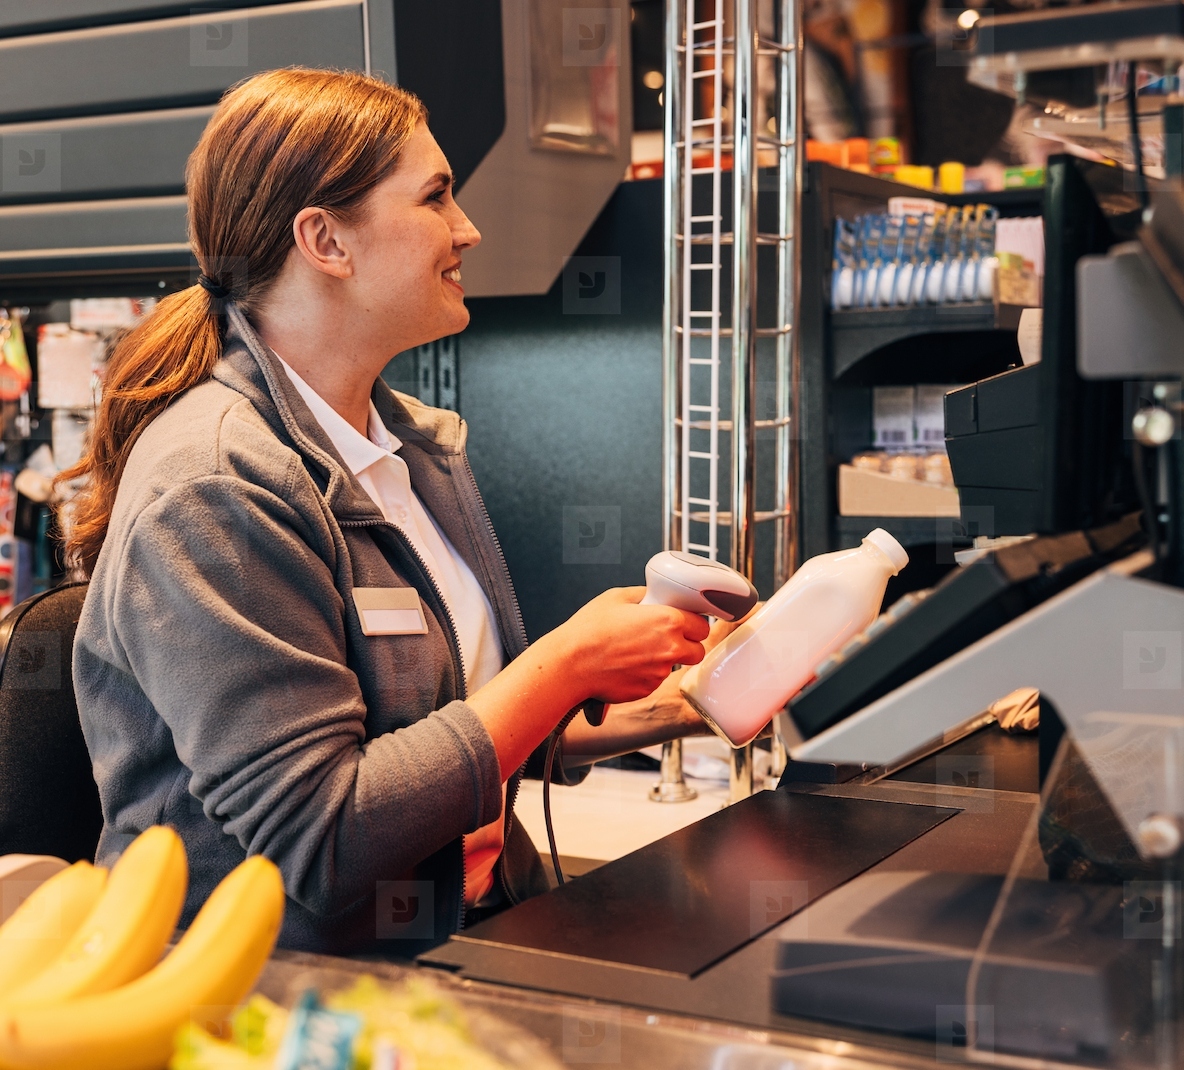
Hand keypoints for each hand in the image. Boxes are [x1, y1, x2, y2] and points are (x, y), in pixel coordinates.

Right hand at [560, 606, 764, 761]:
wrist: (570, 664)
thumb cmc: (589, 631)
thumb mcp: (617, 597)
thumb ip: (644, 595)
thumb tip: (653, 596)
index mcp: (669, 621)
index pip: (702, 624)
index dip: (693, 623)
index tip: (684, 622)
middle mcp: (671, 648)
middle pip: (698, 650)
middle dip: (688, 644)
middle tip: (668, 637)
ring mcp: (660, 672)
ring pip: (676, 666)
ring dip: (665, 659)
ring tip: (638, 650)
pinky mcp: (648, 689)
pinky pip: (656, 679)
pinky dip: (647, 673)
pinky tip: (627, 664)